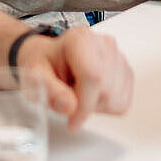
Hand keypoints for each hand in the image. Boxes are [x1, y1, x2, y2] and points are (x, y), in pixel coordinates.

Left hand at [17, 24, 132, 130]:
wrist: (53, 57)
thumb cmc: (46, 64)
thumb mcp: (35, 75)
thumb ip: (50, 90)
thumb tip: (70, 107)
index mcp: (80, 39)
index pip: (92, 76)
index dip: (84, 106)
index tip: (72, 122)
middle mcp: (104, 44)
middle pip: (105, 90)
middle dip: (86, 106)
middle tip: (68, 100)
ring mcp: (119, 57)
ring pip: (116, 98)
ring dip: (96, 106)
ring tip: (78, 93)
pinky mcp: (126, 72)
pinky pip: (122, 102)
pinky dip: (106, 106)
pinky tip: (90, 95)